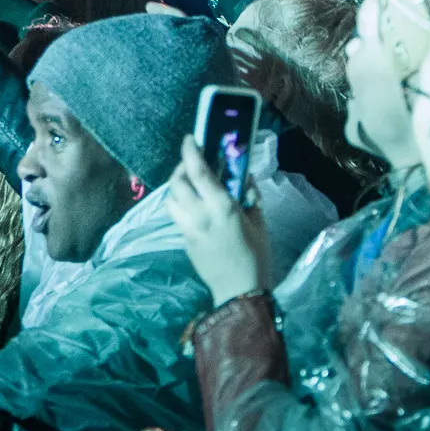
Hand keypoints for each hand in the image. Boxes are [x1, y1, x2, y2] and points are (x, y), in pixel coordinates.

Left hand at [168, 134, 269, 304]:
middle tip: (192, 163)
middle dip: (181, 168)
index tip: (190, 139)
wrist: (240, 291)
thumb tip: (244, 175)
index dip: (190, 151)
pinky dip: (181, 205)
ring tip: (190, 185)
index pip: (198, 171)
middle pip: (177, 182)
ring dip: (177, 187)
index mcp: (221, 207)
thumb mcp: (259, 221)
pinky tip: (195, 207)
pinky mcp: (183, 241)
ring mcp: (188, 229)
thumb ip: (250, 195)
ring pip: (170, 199)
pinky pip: (176, 215)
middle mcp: (199, 215)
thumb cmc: (256, 255)